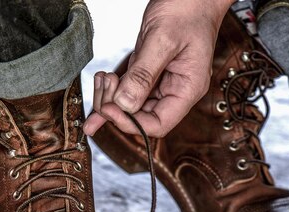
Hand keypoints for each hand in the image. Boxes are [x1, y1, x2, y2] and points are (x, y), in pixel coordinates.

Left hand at [84, 0, 232, 137]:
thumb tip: (125, 104)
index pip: (158, 124)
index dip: (132, 123)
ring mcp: (160, 82)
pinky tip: (100, 85)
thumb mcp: (163, 40)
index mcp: (187, 89)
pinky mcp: (148, 72)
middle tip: (104, 85)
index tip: (111, 109)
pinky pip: (128, 90)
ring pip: (131, 105)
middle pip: (141, 118)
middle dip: (117, 107)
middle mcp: (175, 90)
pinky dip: (112, 90)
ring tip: (103, 77)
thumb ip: (143, 74)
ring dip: (111, 97)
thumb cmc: (188, 9)